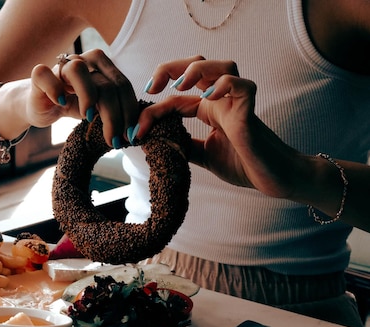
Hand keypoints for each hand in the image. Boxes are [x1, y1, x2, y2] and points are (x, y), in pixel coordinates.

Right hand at [29, 49, 139, 147]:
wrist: (41, 105)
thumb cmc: (72, 105)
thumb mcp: (97, 109)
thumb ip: (114, 112)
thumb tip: (135, 131)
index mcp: (102, 65)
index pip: (122, 84)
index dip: (129, 110)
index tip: (130, 135)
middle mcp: (83, 60)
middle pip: (105, 82)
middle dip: (114, 115)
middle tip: (115, 140)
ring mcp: (60, 66)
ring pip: (78, 70)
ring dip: (88, 96)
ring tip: (89, 118)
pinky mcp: (39, 75)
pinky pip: (45, 74)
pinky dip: (54, 88)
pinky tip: (60, 102)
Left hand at [139, 57, 302, 199]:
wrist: (272, 179)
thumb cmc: (242, 165)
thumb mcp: (202, 155)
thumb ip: (181, 145)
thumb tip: (154, 141)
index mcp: (209, 109)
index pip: (175, 98)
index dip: (153, 109)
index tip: (135, 129)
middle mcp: (222, 100)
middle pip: (197, 66)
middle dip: (170, 68)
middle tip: (151, 86)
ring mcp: (237, 102)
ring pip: (221, 65)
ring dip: (196, 69)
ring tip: (179, 85)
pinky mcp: (251, 110)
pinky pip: (242, 85)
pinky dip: (224, 84)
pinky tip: (208, 96)